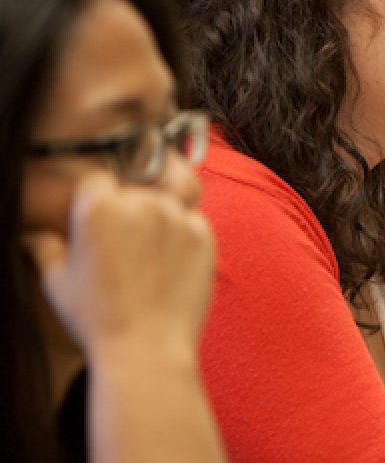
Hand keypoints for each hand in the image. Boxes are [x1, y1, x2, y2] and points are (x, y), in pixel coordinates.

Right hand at [22, 171, 214, 360]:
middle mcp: (140, 203)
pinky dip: (182, 238)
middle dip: (127, 213)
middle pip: (133, 191)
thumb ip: (46, 249)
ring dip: (156, 222)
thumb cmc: (97, 319)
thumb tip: (34, 235)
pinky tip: (169, 268)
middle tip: (122, 251)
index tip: (96, 226)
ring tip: (145, 264)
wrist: (147, 349)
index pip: (97, 182)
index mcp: (97, 207)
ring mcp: (176, 217)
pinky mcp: (204, 235)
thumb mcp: (58, 283)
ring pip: (164, 205)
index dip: (94, 203)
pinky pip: (191, 223)